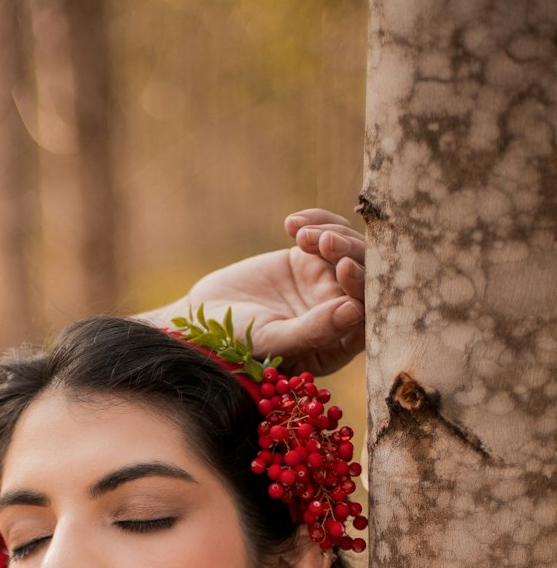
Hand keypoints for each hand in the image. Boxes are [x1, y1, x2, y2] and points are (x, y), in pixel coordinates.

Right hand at [139, 208, 364, 377]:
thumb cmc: (233, 346)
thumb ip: (313, 331)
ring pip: (350, 249)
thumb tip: (355, 311)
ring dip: (332, 234)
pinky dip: (316, 221)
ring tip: (300, 234)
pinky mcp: (310, 259)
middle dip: (350, 253)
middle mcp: (340, 314)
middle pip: (366, 277)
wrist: (200, 322)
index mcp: (337, 346)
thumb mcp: (271, 341)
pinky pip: (328, 231)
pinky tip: (291, 225)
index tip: (343, 268)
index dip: (363, 289)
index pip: (368, 316)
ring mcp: (326, 285)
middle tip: (324, 241)